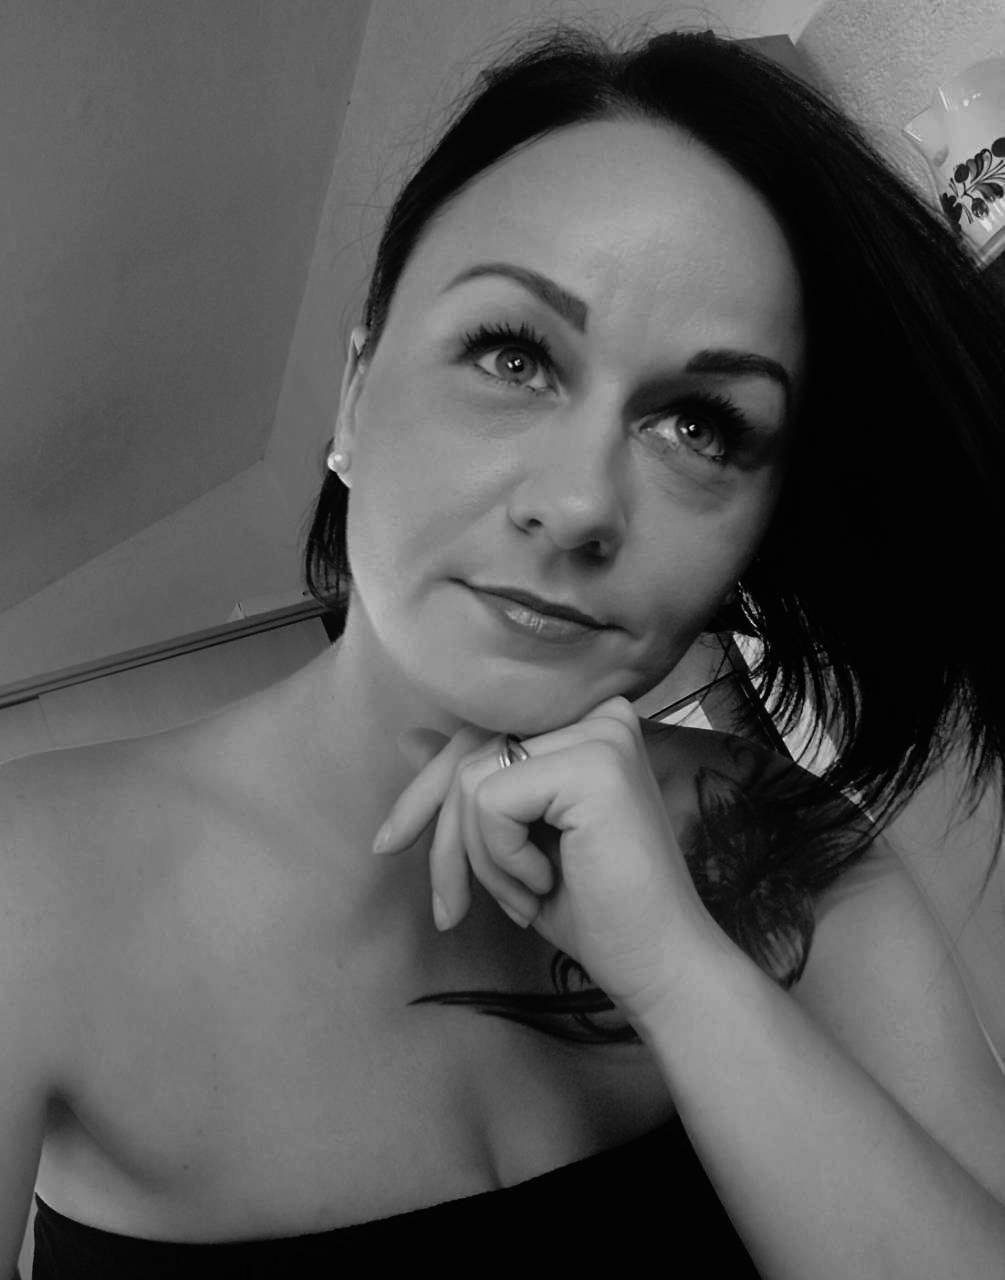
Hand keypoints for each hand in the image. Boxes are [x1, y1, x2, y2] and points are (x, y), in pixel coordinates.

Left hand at [372, 695, 721, 1023]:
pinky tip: (545, 886)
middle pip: (469, 752)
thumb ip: (470, 783)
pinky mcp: (593, 764)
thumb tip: (408, 736)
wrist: (660, 965)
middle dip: (441, 835)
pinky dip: (501, 859)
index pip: (480, 735)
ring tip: (524, 900)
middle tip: (446, 910)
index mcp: (586, 723)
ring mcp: (600, 733)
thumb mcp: (513, 842)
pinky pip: (491, 801)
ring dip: (480, 860)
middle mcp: (598, 714)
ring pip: (472, 780)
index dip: (428, 792)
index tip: (389, 845)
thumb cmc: (595, 909)